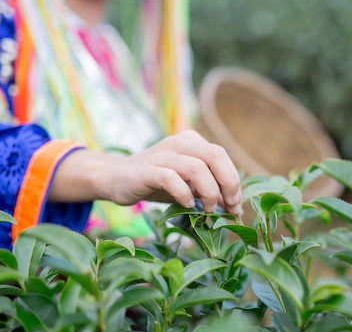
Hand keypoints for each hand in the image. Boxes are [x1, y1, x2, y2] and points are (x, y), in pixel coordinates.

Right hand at [49, 130, 242, 214]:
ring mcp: (162, 154)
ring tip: (208, 210)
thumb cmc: (157, 182)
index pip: (221, 156)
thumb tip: (234, 204)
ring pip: (197, 167)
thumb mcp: (187, 183)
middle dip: (228, 183)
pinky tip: (186, 205)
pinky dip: (184, 194)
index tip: (236, 205)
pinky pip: (171, 179)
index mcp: (192, 141)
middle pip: (215, 155)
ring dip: (209, 192)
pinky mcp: (146, 170)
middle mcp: (179, 142)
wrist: (116, 178)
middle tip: (229, 206)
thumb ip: (209, 188)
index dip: (233, 181)